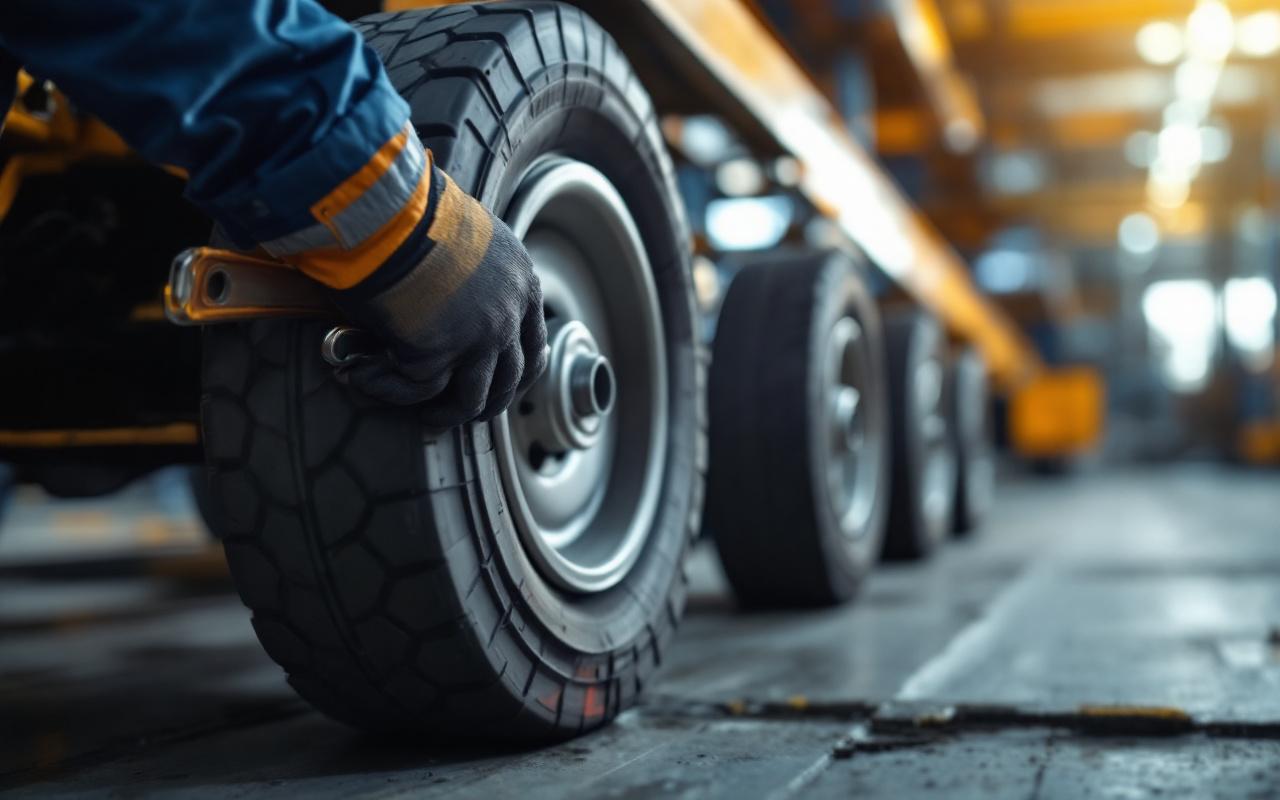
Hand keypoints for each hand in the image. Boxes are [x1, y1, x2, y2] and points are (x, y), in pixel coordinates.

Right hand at [333, 166, 546, 427]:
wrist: (388, 212)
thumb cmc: (415, 213)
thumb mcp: (470, 236)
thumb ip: (476, 273)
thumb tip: (451, 295)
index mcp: (522, 285)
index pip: (534, 345)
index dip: (518, 374)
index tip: (504, 386)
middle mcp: (508, 316)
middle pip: (508, 381)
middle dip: (485, 404)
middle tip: (459, 411)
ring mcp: (477, 340)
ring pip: (470, 398)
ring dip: (444, 413)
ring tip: (422, 415)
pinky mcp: (435, 354)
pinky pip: (417, 390)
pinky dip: (388, 390)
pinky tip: (363, 379)